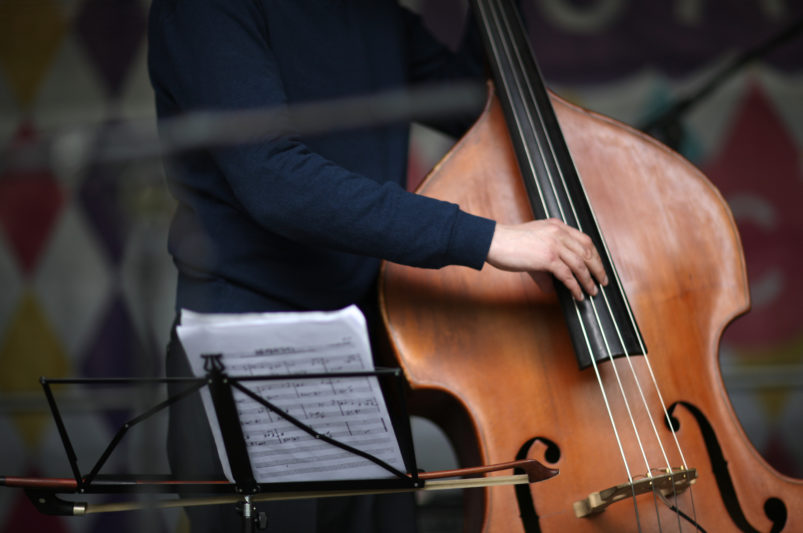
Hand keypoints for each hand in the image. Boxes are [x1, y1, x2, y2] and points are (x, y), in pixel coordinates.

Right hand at [486, 218, 607, 300]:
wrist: (494, 241)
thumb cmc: (509, 243)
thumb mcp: (533, 246)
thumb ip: (545, 264)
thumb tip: (552, 286)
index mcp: (557, 226)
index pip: (584, 240)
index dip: (595, 255)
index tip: (599, 266)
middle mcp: (558, 233)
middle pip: (587, 251)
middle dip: (598, 268)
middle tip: (603, 281)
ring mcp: (554, 244)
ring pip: (580, 265)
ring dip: (589, 280)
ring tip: (592, 291)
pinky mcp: (547, 258)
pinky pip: (568, 275)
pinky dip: (575, 287)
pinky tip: (578, 295)